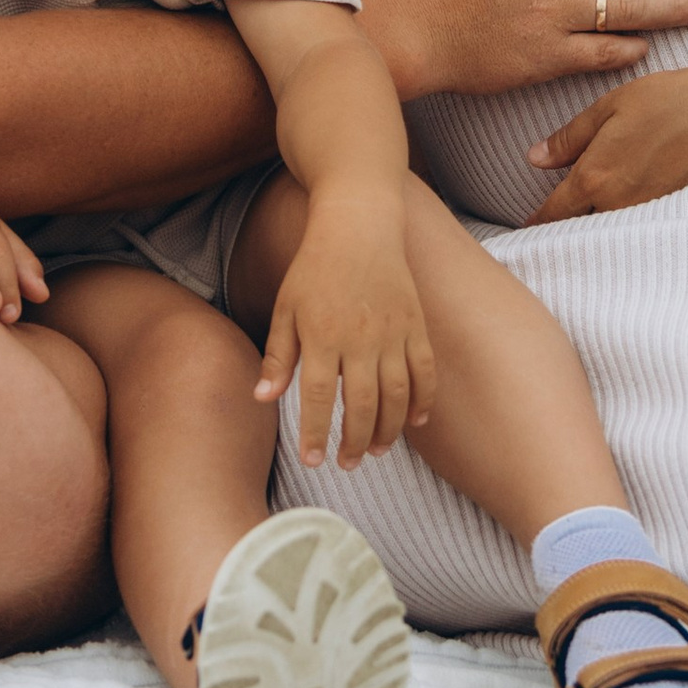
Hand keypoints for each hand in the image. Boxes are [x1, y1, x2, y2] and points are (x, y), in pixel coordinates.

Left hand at [254, 214, 436, 462]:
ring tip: (376, 450)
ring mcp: (393, 332)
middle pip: (360, 405)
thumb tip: (263, 399)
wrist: (359, 223)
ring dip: (388, 429)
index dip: (315, 434)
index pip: (316, 399)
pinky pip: (425, 371)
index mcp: (321, 335)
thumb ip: (278, 356)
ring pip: (396, 395)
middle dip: (353, 442)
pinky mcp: (415, 324)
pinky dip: (423, 400)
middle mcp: (359, 338)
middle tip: (347, 464)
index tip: (314, 461)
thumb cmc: (314, 266)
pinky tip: (415, 422)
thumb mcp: (285, 308)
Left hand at [525, 42, 687, 220]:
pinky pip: (634, 227)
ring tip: (578, 224)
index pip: (552, 215)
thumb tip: (533, 160)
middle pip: (577, 230)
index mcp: (595, 177)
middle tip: (543, 232)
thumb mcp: (611, 107)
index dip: (533, 225)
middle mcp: (618, 205)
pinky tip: (620, 212)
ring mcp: (646, 215)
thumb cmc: (669, 99)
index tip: (520, 232)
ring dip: (591, 229)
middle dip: (561, 231)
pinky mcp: (669, 214)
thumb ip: (570, 138)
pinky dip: (621, 225)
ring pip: (607, 231)